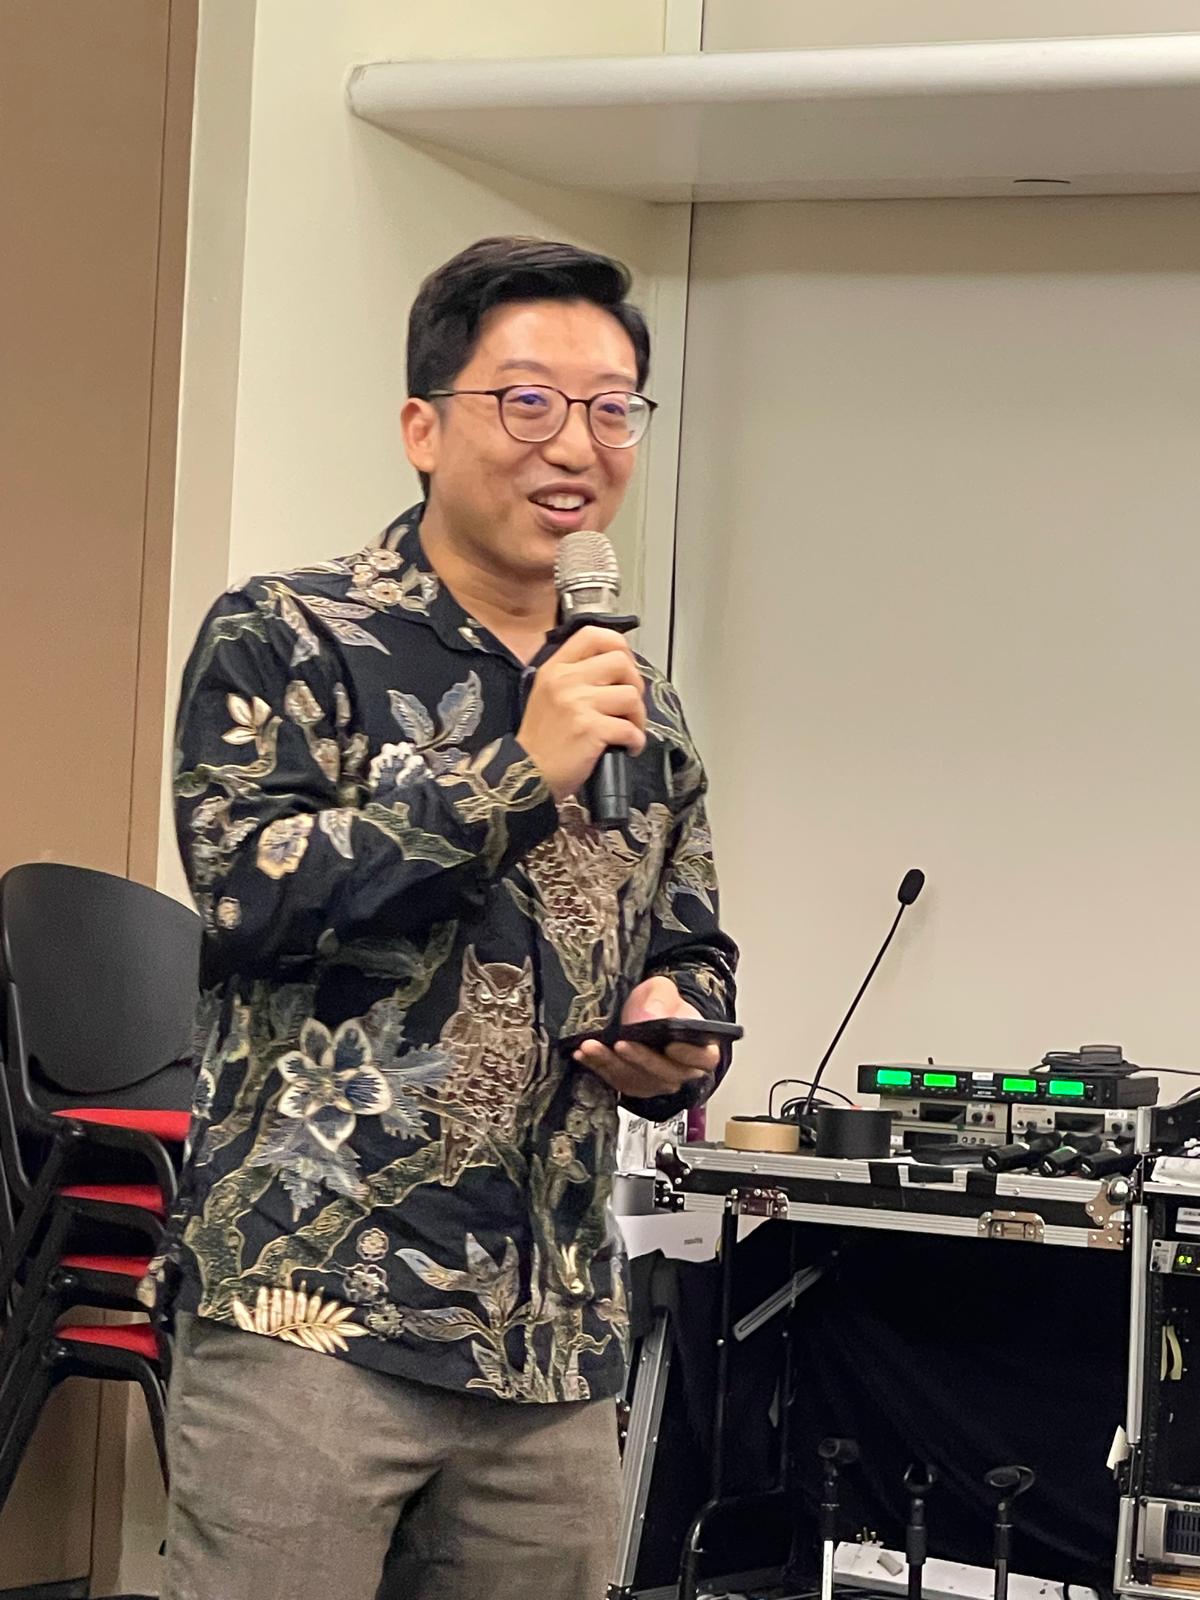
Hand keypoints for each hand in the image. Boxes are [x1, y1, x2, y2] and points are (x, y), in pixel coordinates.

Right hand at [518, 626, 646, 802]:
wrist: (526, 776)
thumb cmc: (541, 742)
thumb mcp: (547, 695)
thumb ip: (575, 677)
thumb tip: (616, 670)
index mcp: (555, 668)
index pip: (593, 635)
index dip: (619, 645)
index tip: (625, 666)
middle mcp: (566, 680)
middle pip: (620, 661)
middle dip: (635, 684)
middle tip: (629, 705)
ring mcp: (578, 704)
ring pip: (630, 695)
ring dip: (638, 716)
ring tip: (629, 730)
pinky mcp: (590, 729)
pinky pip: (630, 728)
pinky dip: (636, 740)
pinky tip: (628, 748)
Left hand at [574, 976, 718, 1099]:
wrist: (644, 1013)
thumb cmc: (660, 1005)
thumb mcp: (662, 990)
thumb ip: (661, 999)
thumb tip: (651, 1017)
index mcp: (701, 1050)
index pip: (703, 1059)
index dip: (688, 1055)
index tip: (670, 1044)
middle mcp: (682, 1072)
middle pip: (666, 1074)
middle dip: (640, 1059)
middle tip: (621, 1043)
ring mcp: (657, 1082)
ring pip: (638, 1081)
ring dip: (612, 1065)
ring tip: (591, 1047)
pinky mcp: (634, 1085)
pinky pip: (616, 1082)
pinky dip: (599, 1068)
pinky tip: (584, 1054)